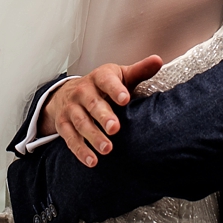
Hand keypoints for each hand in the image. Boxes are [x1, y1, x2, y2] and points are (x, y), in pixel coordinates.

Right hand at [39, 56, 163, 166]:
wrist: (66, 93)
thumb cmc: (102, 86)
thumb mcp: (119, 76)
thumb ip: (139, 71)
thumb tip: (158, 61)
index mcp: (99, 77)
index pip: (106, 81)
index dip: (115, 89)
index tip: (125, 99)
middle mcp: (82, 91)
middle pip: (92, 104)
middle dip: (103, 116)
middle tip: (114, 128)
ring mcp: (71, 108)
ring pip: (81, 122)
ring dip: (93, 136)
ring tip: (107, 149)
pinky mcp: (63, 124)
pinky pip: (70, 138)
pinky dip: (81, 150)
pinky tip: (92, 161)